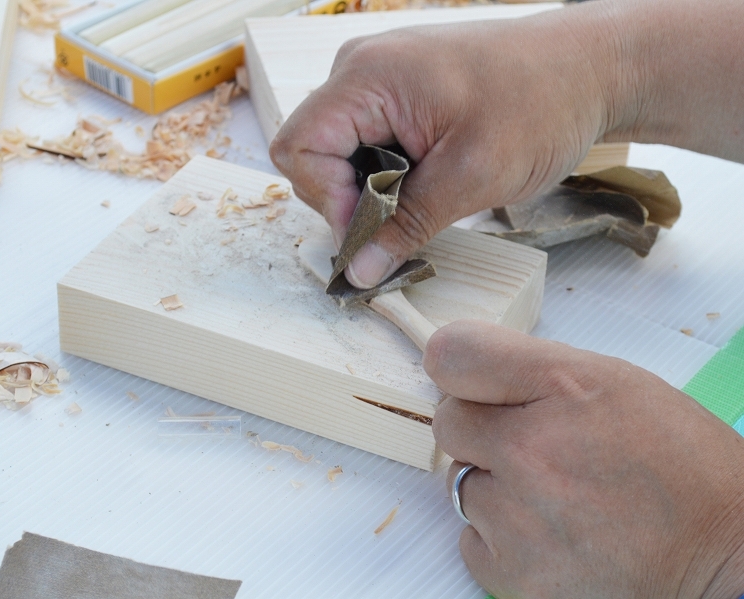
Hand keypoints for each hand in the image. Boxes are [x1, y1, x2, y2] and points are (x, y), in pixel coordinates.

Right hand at [270, 6, 621, 288]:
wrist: (591, 70)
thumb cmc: (543, 102)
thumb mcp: (471, 176)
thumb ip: (407, 225)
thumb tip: (360, 271)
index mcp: (368, 76)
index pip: (300, 148)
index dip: (328, 200)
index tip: (373, 232)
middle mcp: (361, 70)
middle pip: (314, 154)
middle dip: (349, 200)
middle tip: (403, 222)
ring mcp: (379, 81)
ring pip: (339, 155)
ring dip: (371, 191)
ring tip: (425, 198)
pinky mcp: (398, 96)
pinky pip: (367, 145)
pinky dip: (386, 177)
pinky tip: (426, 184)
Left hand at [425, 320, 743, 597]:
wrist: (724, 551)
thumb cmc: (676, 462)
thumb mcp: (612, 380)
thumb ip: (529, 364)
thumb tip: (456, 362)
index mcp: (560, 387)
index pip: (452, 356)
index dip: (460, 369)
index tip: (473, 383)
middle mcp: (531, 450)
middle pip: (448, 422)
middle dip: (480, 428)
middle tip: (530, 444)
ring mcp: (518, 517)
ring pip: (459, 484)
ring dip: (493, 486)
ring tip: (552, 494)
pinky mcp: (516, 573)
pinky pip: (469, 539)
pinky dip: (498, 536)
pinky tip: (546, 530)